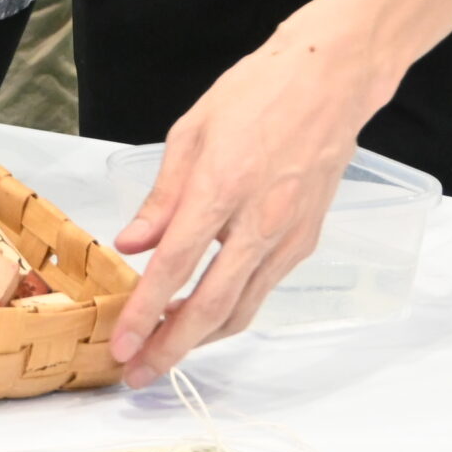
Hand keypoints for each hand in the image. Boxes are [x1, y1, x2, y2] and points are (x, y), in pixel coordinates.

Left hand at [106, 17, 385, 386]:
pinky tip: (204, 313)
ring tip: (164, 350)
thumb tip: (131, 243)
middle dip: (172, 348)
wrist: (329, 80)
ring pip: (242, 308)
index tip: (122, 344)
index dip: (146, 312)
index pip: (176, 267)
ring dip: (202, 339)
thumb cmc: (257, 93)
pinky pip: (263, 289)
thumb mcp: (191, 132)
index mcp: (222, 188)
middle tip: (138, 371)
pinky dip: (231, 311)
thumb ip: (162, 197)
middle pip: (212, 306)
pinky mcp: (306, 241)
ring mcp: (289, 236)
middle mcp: (260, 222)